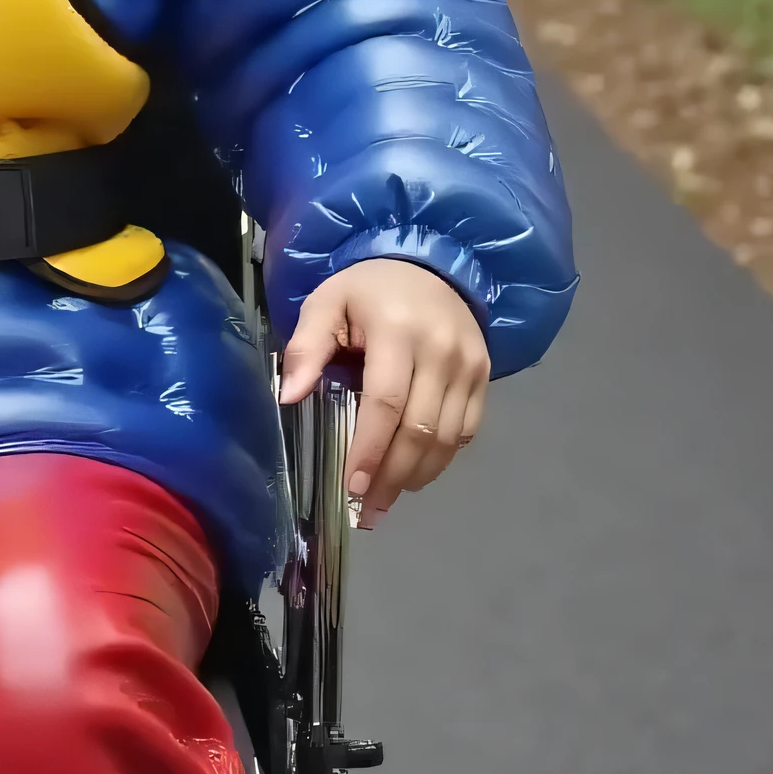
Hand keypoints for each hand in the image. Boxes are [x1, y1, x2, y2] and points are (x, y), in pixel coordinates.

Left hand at [279, 260, 488, 525]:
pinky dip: (441, 458)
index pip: (386, 403)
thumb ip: (306, 348)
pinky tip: (414, 473)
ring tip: (387, 500)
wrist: (430, 262)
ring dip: (417, 475)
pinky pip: (466, 429)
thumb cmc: (367, 289)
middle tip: (368, 511)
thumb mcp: (326, 304)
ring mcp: (469, 365)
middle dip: (392, 476)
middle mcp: (442, 350)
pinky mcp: (484, 375)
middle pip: (420, 429)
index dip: (371, 450)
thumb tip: (289, 397)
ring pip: (447, 437)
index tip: (353, 487)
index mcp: (398, 332)